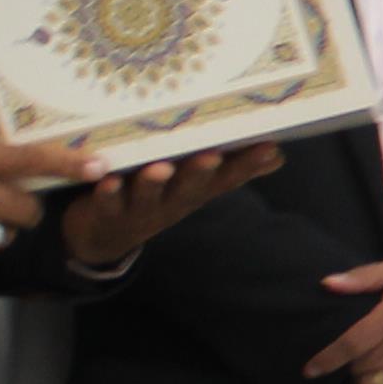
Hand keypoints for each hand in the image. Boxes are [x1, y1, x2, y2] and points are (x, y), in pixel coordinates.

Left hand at [57, 142, 279, 271]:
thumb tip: (277, 154)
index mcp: (196, 192)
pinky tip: (110, 180)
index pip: (227, 177)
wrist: (104, 236)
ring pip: (150, 195)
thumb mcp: (196, 186)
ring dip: (156, 183)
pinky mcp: (108, 212)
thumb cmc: (156, 196)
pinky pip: (108, 202)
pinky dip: (109, 192)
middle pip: (191, 188)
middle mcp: (173, 202)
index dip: (248, 165)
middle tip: (212, 155)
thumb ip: (231, 169)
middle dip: (202, 172)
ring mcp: (141, 209)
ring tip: (161, 169)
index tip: (269, 147)